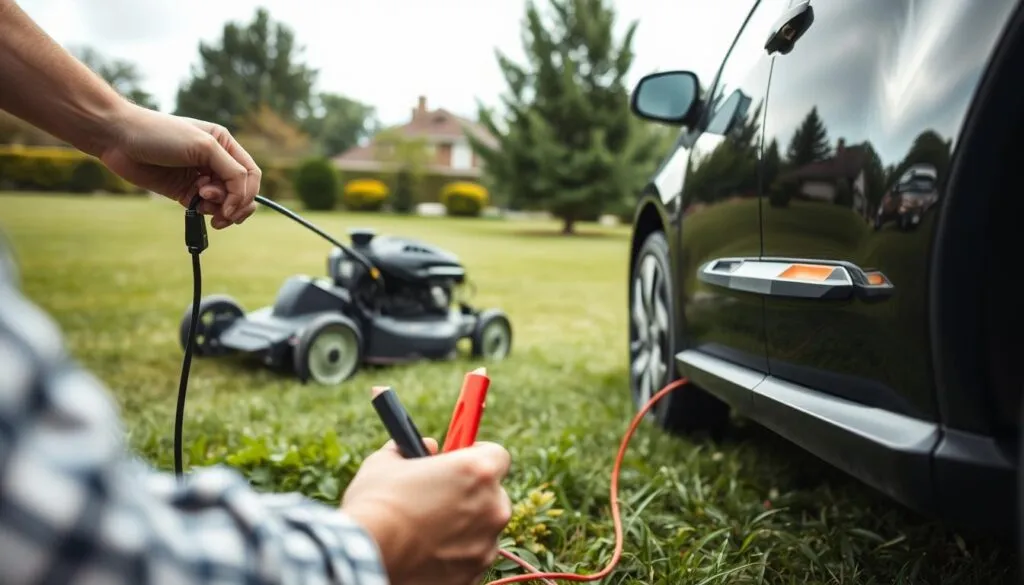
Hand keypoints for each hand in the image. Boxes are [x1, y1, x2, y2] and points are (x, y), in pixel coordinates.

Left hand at [99, 103, 261, 228]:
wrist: (118, 138)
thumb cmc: (160, 134)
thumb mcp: (204, 146)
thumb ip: (230, 171)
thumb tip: (241, 198)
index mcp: (225, 145)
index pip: (251, 174)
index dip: (247, 193)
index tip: (231, 206)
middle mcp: (216, 162)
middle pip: (241, 192)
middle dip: (235, 205)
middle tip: (221, 214)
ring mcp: (200, 178)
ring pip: (225, 202)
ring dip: (219, 209)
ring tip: (201, 202)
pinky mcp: (184, 191)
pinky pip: (205, 208)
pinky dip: (205, 211)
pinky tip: (195, 206)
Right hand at [342, 438, 512, 584]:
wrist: (368, 555)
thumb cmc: (377, 503)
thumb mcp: (389, 460)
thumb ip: (416, 448)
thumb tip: (428, 447)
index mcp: (477, 471)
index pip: (498, 455)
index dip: (478, 455)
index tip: (460, 461)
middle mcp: (492, 507)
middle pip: (494, 493)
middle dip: (473, 493)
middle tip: (441, 497)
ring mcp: (486, 543)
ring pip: (484, 528)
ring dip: (466, 525)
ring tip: (427, 529)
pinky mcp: (476, 572)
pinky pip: (473, 556)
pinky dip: (457, 554)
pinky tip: (427, 551)